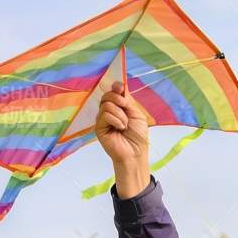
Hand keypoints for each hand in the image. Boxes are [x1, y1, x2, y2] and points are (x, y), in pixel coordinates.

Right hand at [95, 80, 149, 195]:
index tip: (120, 88)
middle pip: (107, 95)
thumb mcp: (136, 114)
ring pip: (106, 104)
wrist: (135, 152)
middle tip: (125, 109)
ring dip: (120, 114)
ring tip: (125, 125)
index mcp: (119, 107)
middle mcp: (109, 111)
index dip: (116, 87)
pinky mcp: (98, 127)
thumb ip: (128, 100)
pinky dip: (115, 120)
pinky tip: (120, 128)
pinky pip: (104, 114)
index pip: (113, 92)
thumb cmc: (138, 135)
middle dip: (118, 99)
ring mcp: (102, 119)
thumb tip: (119, 85)